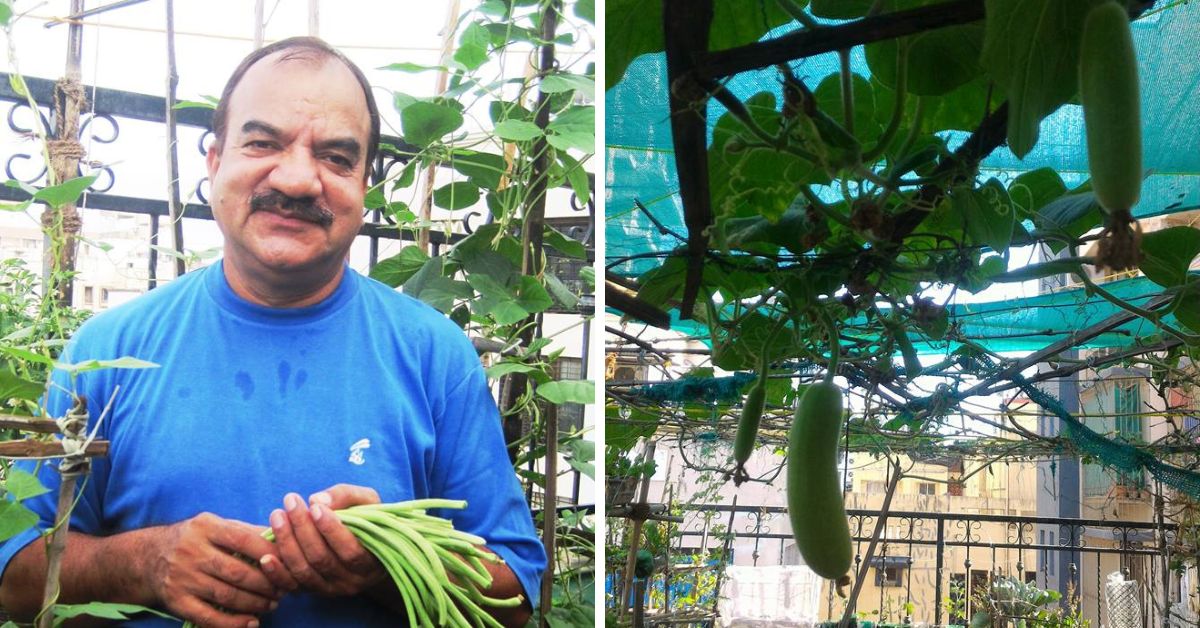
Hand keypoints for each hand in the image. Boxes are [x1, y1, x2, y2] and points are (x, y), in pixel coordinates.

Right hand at [147, 513, 281, 627]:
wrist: (148, 557)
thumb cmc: (195, 540)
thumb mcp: (215, 526)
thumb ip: (245, 531)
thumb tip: (282, 539)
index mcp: (205, 526)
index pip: (244, 539)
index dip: (270, 553)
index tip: (289, 563)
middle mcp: (191, 551)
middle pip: (237, 572)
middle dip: (266, 584)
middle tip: (283, 590)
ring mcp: (182, 577)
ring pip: (226, 595)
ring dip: (255, 603)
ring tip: (272, 604)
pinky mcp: (176, 600)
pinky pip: (208, 617)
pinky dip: (233, 623)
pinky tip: (251, 622)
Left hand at [260, 484, 386, 596]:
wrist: (367, 549)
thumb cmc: (369, 521)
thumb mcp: (369, 503)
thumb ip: (347, 497)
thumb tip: (317, 500)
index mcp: (370, 562)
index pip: (350, 551)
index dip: (331, 530)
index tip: (314, 507)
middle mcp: (351, 581)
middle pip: (321, 559)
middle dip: (302, 529)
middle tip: (291, 501)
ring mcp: (330, 589)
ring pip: (304, 571)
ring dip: (287, 543)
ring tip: (277, 515)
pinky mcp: (311, 591)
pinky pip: (291, 586)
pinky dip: (276, 573)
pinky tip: (265, 556)